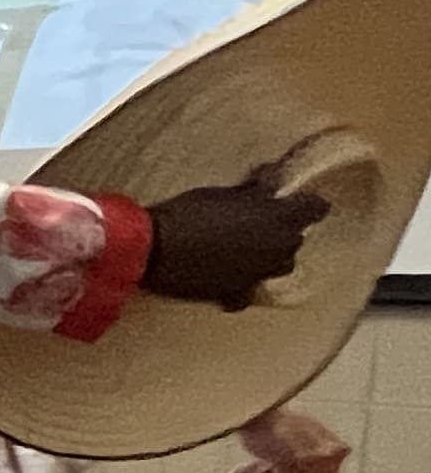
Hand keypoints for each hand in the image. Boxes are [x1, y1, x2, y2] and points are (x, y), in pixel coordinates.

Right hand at [139, 174, 326, 310]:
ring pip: (281, 265)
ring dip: (270, 255)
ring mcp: (259, 274)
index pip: (316, 208)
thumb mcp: (221, 193)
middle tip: (258, 219)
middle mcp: (278, 249)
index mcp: (279, 218)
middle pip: (296, 238)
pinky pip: (249, 291)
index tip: (289, 197)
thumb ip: (253, 190)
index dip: (305, 202)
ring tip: (249, 248)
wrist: (155, 249)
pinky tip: (229, 277)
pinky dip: (242, 284)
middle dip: (284, 228)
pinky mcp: (236, 292)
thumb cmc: (188, 213)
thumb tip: (270, 179)